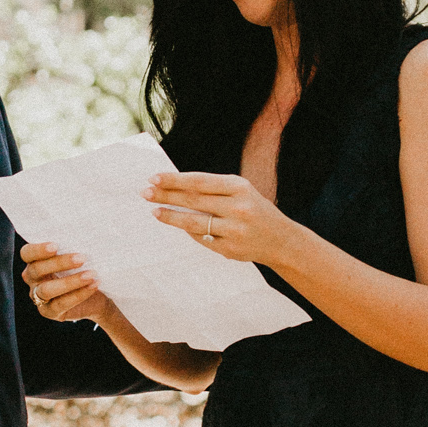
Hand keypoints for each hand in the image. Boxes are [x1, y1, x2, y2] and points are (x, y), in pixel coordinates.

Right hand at [20, 238, 108, 323]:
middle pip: (36, 270)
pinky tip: (93, 285)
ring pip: (46, 289)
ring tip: (91, 274)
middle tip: (81, 258)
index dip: (38, 250)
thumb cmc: (84, 268)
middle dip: (59, 263)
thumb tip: (84, 235)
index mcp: (34, 260)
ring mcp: (38, 297)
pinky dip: (78, 294)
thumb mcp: (77, 257)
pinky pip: (60, 304)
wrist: (97, 295)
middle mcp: (32, 278)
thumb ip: (72, 248)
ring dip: (70, 281)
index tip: (56, 245)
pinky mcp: (49, 311)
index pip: (27, 253)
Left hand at [147, 170, 286, 266]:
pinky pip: (202, 239)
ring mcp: (234, 230)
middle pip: (193, 200)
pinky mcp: (230, 249)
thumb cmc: (254, 209)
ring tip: (155, 212)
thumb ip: (213, 188)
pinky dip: (189, 232)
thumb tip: (174, 186)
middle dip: (166, 196)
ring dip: (171, 217)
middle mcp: (238, 207)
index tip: (154, 178)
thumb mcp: (241, 191)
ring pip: (194, 223)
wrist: (282, 240)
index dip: (174, 180)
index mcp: (240, 187)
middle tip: (145, 193)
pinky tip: (179, 226)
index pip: (199, 181)